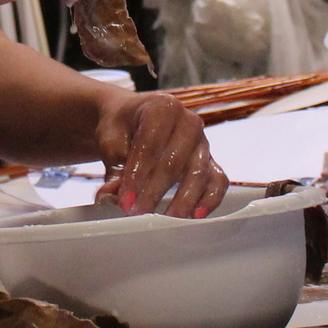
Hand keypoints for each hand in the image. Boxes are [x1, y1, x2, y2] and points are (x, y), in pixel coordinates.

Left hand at [92, 90, 226, 216]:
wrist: (132, 120)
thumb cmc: (121, 127)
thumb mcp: (110, 140)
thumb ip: (114, 166)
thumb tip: (113, 195)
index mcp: (162, 108)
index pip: (150, 144)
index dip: (137, 175)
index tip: (126, 201)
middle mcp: (188, 122)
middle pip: (174, 161)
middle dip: (155, 191)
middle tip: (138, 213)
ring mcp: (202, 142)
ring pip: (199, 172)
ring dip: (182, 199)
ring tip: (165, 219)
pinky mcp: (210, 161)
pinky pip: (218, 181)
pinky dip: (210, 199)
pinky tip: (196, 215)